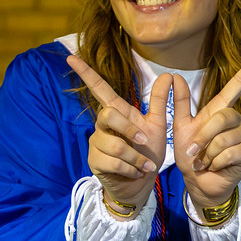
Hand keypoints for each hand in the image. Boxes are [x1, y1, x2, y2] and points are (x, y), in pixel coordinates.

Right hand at [66, 55, 172, 213]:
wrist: (142, 183)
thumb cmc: (147, 152)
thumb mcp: (157, 125)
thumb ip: (160, 101)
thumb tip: (169, 74)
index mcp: (118, 112)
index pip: (99, 89)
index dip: (86, 73)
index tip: (71, 56)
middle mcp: (102, 125)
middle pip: (108, 115)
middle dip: (130, 130)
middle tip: (145, 142)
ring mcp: (96, 143)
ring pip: (114, 144)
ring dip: (136, 157)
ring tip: (145, 165)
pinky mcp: (95, 161)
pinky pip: (113, 162)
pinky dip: (131, 168)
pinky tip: (136, 172)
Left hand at [173, 51, 240, 209]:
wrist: (197, 183)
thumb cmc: (192, 156)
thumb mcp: (181, 127)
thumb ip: (179, 103)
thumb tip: (175, 75)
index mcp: (220, 111)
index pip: (237, 86)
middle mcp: (235, 121)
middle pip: (224, 116)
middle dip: (204, 136)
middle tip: (193, 151)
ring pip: (225, 138)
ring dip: (208, 153)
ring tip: (204, 161)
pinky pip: (229, 153)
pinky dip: (215, 162)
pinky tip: (214, 167)